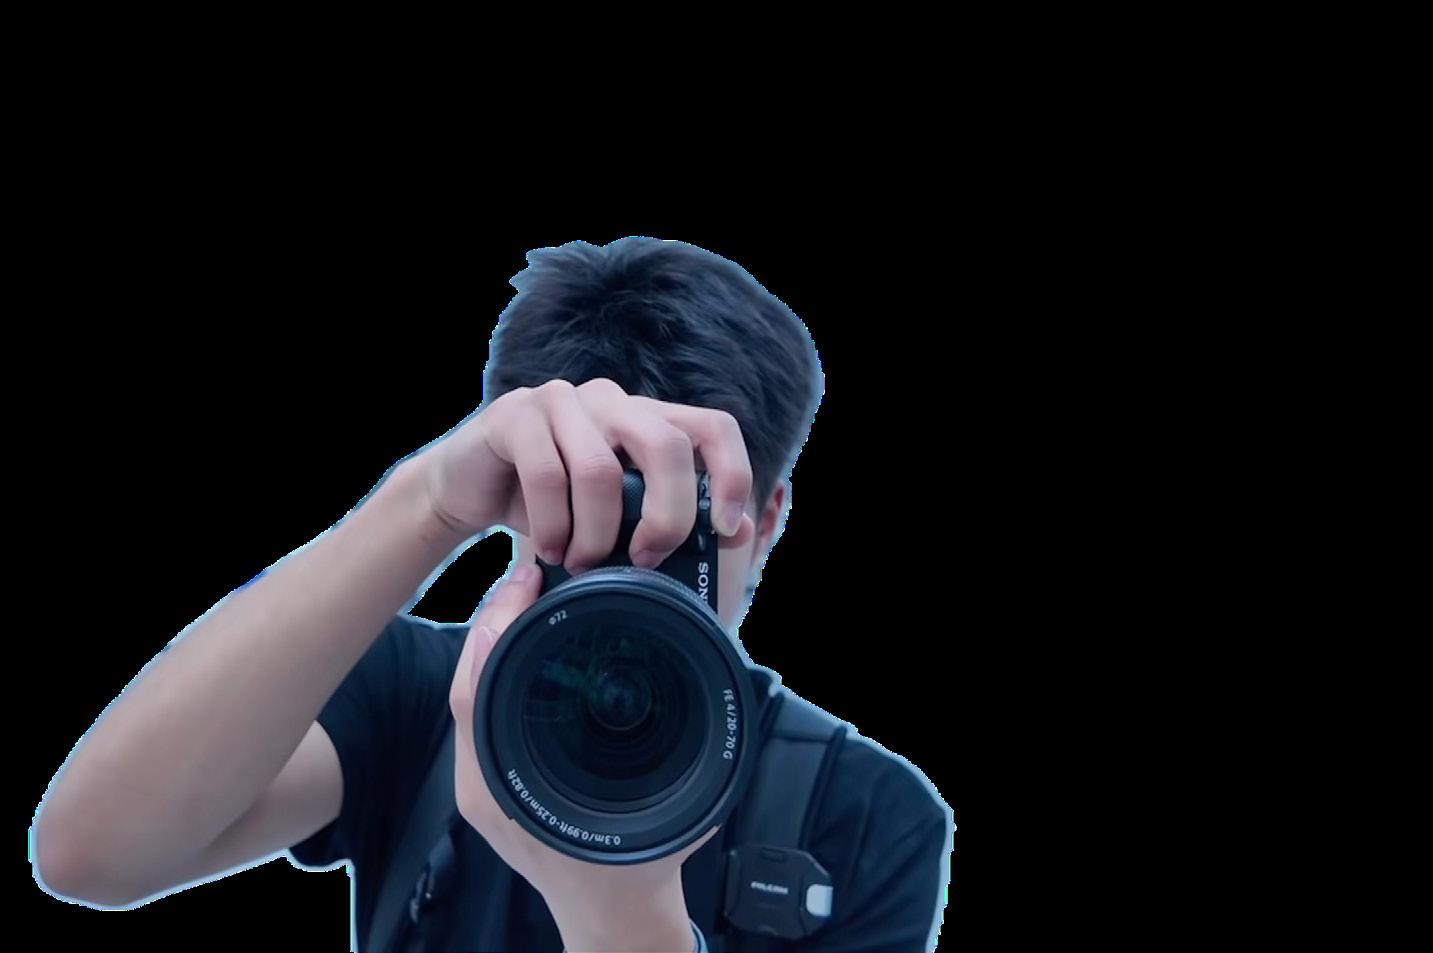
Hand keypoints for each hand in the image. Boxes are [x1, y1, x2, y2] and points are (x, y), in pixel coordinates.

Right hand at [417, 377, 755, 571]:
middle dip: (666, 516)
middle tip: (644, 559)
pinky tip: (550, 550)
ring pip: (602, 471)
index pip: (714, 427)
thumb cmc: (554, 507)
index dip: (733, 475)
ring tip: (582, 563)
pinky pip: (547, 475)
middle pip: (667, 446)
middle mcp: (613, 400)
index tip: (725, 529)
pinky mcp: (517, 414)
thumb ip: (667, 520)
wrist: (471, 488)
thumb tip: (735, 536)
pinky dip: (553, 527)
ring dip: (596, 534)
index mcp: (648, 419)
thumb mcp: (618, 516)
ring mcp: (564, 400)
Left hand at [450, 563, 714, 950]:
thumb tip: (693, 692)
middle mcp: (487, 773)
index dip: (497, 625)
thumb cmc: (638, 862)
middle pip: (471, 676)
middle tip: (527, 572)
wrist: (614, 913)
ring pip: (477, 686)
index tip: (525, 581)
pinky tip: (531, 632)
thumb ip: (677, 752)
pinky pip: (489, 701)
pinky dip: (506, 659)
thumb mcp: (670, 804)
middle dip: (495, 617)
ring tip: (529, 591)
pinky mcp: (498, 767)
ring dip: (500, 635)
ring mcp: (488, 771)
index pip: (477, 685)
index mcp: (509, 779)